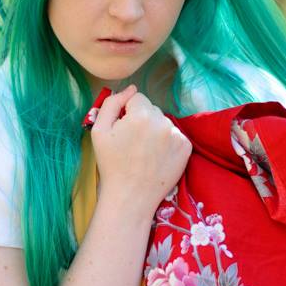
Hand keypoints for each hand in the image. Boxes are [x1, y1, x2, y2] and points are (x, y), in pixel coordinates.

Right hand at [90, 84, 191, 215]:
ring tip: (146, 152)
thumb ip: (111, 103)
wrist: (130, 196)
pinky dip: (167, 143)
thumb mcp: (99, 130)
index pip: (136, 98)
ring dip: (156, 131)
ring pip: (163, 122)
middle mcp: (163, 122)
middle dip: (143, 120)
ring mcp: (177, 135)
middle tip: (133, 144)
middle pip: (152, 109)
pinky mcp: (187, 148)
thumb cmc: (111, 164)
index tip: (123, 131)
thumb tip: (131, 88)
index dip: (127, 113)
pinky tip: (157, 157)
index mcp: (141, 115)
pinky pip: (175, 135)